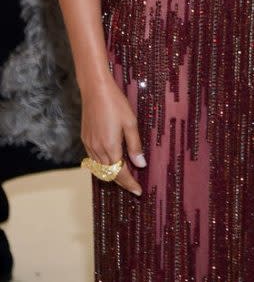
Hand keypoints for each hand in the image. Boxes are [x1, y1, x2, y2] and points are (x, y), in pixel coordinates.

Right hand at [81, 76, 145, 195]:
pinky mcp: (85, 139)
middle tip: (134, 184)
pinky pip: (94, 159)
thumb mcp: (130, 123)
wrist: (95, 90)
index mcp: (110, 147)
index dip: (129, 183)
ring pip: (100, 168)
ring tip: (125, 174)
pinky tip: (111, 160)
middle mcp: (97, 149)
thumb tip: (140, 164)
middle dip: (121, 181)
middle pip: (109, 174)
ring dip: (112, 173)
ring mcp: (89, 145)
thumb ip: (135, 145)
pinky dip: (103, 164)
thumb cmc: (115, 103)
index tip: (138, 190)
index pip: (120, 173)